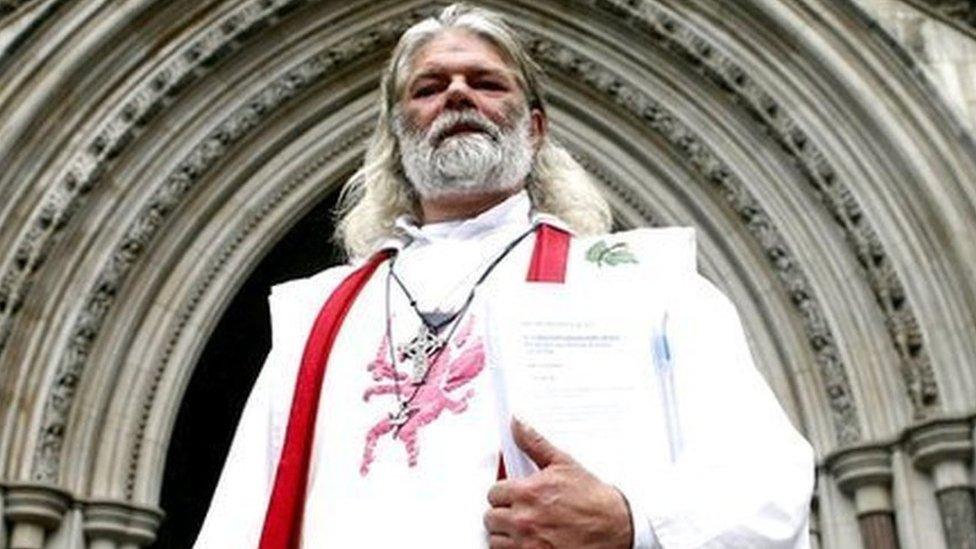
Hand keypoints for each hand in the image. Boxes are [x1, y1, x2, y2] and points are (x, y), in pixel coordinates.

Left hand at [484, 418, 632, 548]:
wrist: (615, 527)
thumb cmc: (592, 498)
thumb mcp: (564, 464)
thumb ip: (534, 443)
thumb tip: (517, 423)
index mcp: (528, 492)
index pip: (493, 492)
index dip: (504, 493)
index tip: (514, 495)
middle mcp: (524, 519)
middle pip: (491, 517)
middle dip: (504, 513)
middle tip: (521, 512)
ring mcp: (528, 543)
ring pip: (496, 539)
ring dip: (506, 534)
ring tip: (525, 528)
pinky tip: (529, 542)